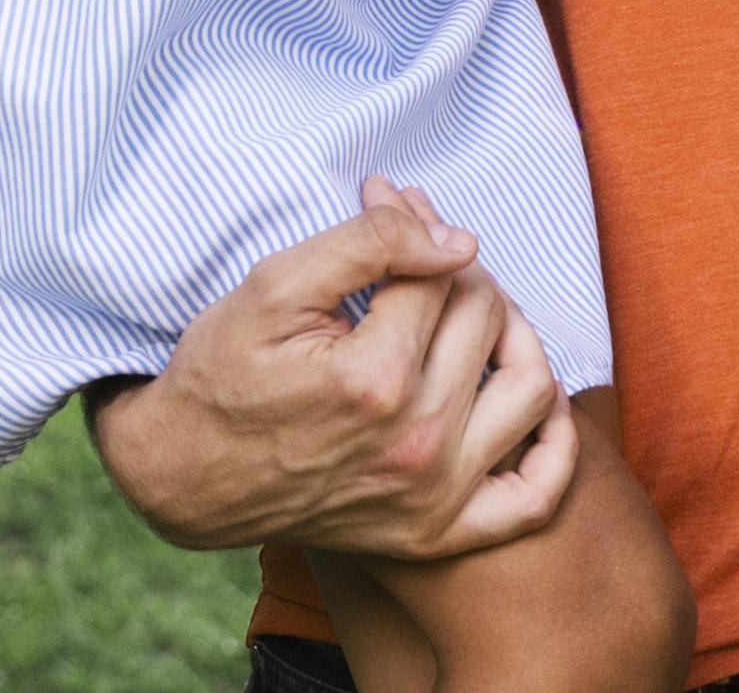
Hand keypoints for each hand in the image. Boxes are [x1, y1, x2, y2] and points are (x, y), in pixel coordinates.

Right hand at [83, 180, 576, 557]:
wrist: (184, 474)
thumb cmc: (224, 372)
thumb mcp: (276, 284)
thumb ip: (371, 242)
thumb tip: (458, 239)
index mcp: (374, 378)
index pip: (441, 274)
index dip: (419, 223)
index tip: (394, 205)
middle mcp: (415, 444)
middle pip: (486, 320)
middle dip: (459, 270)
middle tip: (422, 254)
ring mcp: (432, 497)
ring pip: (530, 389)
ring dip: (518, 335)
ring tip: (476, 315)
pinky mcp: (435, 533)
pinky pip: (534, 497)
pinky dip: (554, 448)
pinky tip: (538, 401)